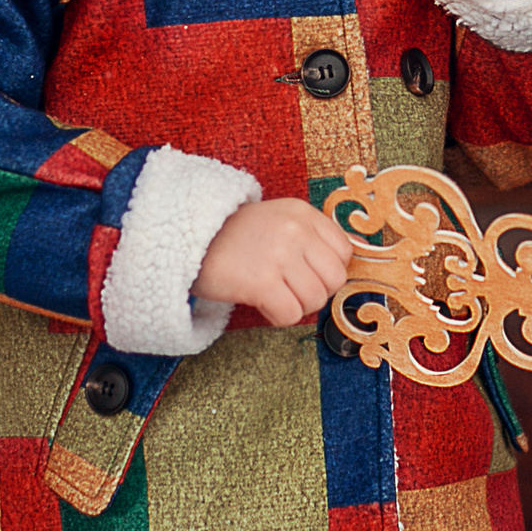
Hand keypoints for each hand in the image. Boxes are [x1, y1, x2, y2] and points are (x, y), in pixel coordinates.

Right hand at [191, 198, 351, 327]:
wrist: (187, 239)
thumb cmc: (234, 236)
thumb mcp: (278, 220)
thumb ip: (310, 237)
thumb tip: (342, 270)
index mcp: (302, 213)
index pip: (344, 252)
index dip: (329, 270)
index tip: (308, 274)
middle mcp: (295, 230)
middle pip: (334, 279)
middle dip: (316, 292)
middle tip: (290, 288)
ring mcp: (279, 255)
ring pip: (315, 300)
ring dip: (296, 305)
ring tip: (273, 294)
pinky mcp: (261, 281)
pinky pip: (291, 315)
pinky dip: (279, 317)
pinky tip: (262, 304)